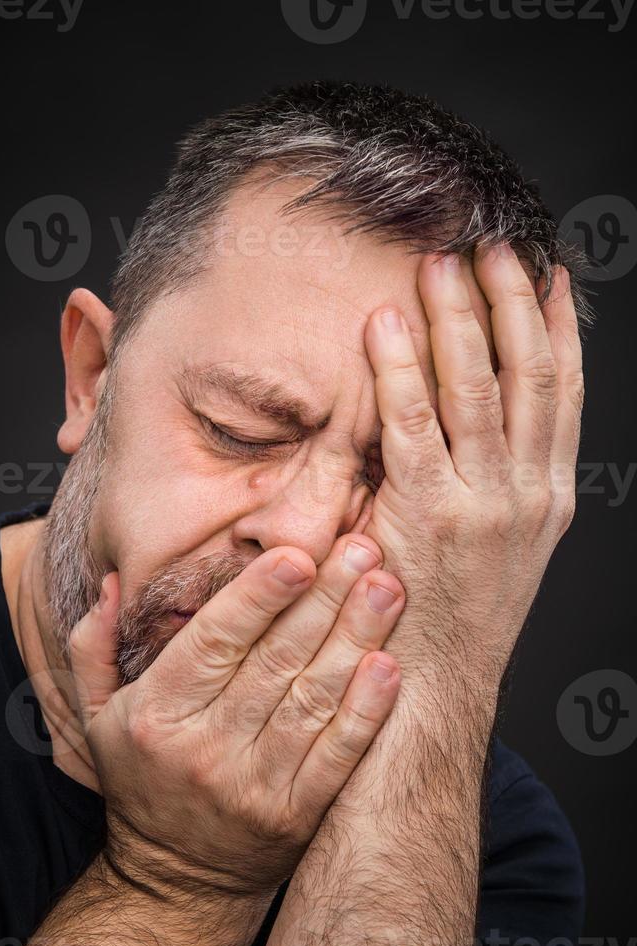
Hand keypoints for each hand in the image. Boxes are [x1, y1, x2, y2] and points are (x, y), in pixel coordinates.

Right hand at [68, 534, 404, 900]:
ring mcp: (255, 784)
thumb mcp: (94, 716)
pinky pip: (336, 755)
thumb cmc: (141, 779)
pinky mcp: (296, 814)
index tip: (298, 555)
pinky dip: (366, 711)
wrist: (176, 881)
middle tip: (363, 549)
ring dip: (355, 639)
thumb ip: (93, 646)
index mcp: (158, 712)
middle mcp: (206, 747)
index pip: (213, 641)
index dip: (258, 596)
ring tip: (386, 589)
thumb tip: (113, 583)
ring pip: (312, 699)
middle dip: (323, 599)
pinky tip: (389, 667)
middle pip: (275, 660)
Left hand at [362, 245, 582, 693]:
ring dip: (460, 320)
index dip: (558, 328)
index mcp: (551, 496)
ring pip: (479, 388)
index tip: (550, 274)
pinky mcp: (431, 516)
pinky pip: (413, 424)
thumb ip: (498, 486)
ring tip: (440, 264)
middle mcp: (530, 493)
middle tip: (492, 246)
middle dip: (512, 304)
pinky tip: (386, 326)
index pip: (565, 393)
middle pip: (529, 375)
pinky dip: (401, 370)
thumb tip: (476, 426)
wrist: (438, 693)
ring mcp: (485, 503)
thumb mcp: (502, 550)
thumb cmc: (456, 620)